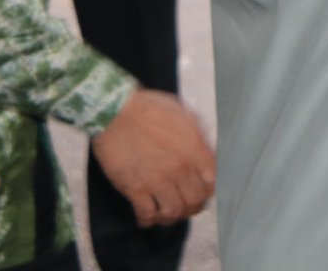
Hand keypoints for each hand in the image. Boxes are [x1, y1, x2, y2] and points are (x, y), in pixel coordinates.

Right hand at [90, 89, 214, 226]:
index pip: (212, 181)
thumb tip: (203, 148)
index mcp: (196, 149)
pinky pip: (146, 214)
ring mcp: (158, 180)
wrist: (116, 112)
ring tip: (166, 215)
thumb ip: (197, 134)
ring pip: (173, 212)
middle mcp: (181, 168)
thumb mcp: (184, 114)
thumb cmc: (149, 108)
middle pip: (194, 201)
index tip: (201, 193)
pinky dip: (148, 220)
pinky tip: (146, 218)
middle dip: (192, 208)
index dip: (207, 191)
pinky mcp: (135, 189)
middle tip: (184, 207)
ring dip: (171, 217)